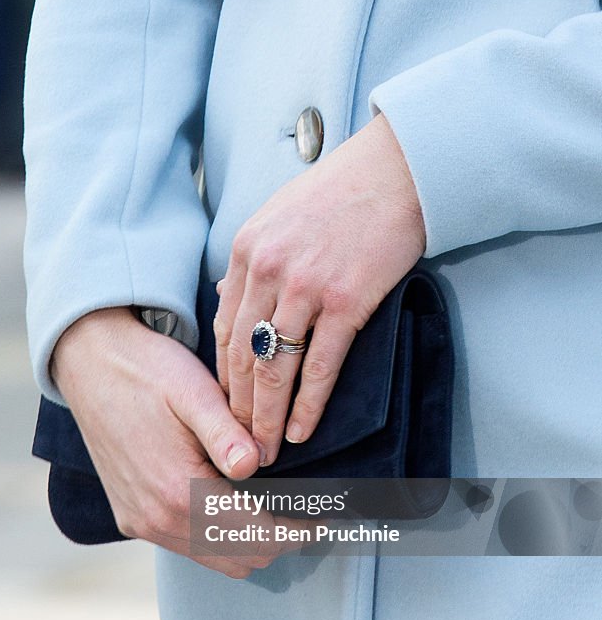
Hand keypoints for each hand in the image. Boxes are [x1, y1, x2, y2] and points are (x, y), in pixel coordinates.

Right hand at [52, 307, 292, 577]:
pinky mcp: (131, 516)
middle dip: (283, 540)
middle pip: (241, 557)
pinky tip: (238, 504)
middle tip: (311, 512)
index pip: (258, 534)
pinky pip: (188, 546)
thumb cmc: (146, 369)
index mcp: (178, 490)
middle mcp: (156, 519)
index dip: (299, 530)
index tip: (327, 516)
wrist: (89, 362)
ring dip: (252, 542)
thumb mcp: (192, 391)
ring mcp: (141, 522)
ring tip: (282, 509)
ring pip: (215, 559)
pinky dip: (220, 538)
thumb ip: (226, 433)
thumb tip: (257, 464)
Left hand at [214, 112, 425, 466]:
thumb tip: (229, 299)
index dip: (223, 376)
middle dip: (239, 408)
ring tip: (266, 450)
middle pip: (243, 356)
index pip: (224, 329)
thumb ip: (252, 261)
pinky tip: (302, 430)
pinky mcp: (346, 302)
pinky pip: (321, 366)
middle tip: (239, 444)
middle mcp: (267, 271)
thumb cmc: (341, 191)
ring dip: (268, 417)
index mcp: (246, 250)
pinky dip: (309, 405)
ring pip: (276, 368)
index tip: (225, 407)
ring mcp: (305, 288)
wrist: (396, 170)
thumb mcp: (278, 216)